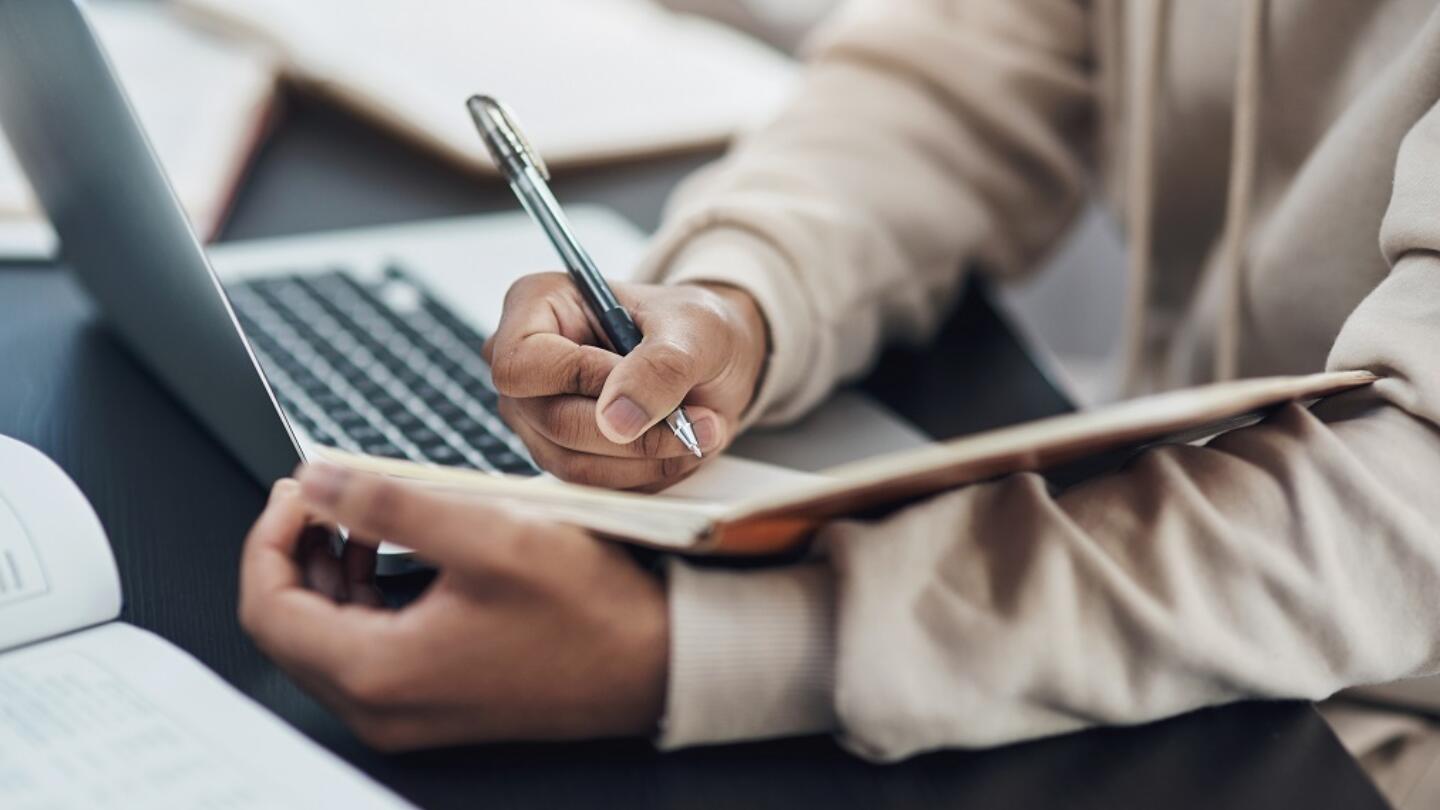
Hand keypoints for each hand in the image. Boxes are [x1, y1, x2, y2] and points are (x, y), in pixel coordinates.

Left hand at [238, 468, 668, 751]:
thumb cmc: (587, 610)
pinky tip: (390, 554)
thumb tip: (316, 482)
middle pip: (288, 626)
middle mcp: (380, 708)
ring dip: (326, 571)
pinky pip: (364, 650)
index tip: (298, 492)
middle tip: (316, 495)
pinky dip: (361, 598)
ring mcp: (404, 711)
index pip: (268, 607)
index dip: (269, 537)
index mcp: (379, 672)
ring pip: (323, 638)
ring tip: (351, 516)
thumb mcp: (488, 535)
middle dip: (292, 551)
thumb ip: (389, 505)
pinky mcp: (431, 702)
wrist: (653, 662)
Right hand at [483, 274, 767, 490]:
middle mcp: (526, 366)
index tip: (647, 382)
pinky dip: (646, 472)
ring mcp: (537, 417)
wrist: (714, 362)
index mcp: (537, 307)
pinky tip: (678, 445)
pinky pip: (596, 485)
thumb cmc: (694, 329)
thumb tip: (616, 421)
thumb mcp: (695, 331)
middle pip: (554, 421)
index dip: (582, 381)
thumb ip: (660, 367)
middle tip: (700, 420)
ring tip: (698, 429)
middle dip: (635, 431)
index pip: (522, 365)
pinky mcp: (562, 455)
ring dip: (647, 457)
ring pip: (575, 464)